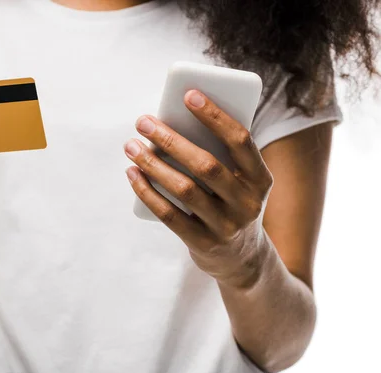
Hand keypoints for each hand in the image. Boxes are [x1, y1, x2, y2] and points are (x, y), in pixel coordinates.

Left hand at [124, 90, 273, 287]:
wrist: (243, 260)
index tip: (188, 94)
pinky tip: (132, 174)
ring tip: (131, 146)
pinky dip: (147, 192)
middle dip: (170, 139)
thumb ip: (218, 155)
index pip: (240, 140)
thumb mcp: (239, 182)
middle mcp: (247, 203)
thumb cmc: (231, 204)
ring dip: (152, 164)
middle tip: (143, 121)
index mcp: (260, 179)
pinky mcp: (202, 243)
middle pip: (205, 164)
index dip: (215, 116)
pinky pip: (169, 215)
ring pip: (184, 189)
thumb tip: (172, 122)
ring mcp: (225, 226)